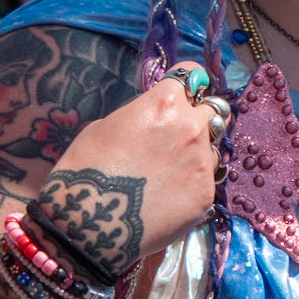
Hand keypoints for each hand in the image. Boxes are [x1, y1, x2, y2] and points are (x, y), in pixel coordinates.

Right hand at [40, 62, 220, 276]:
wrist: (90, 224)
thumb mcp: (105, 126)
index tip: (180, 94)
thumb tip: (155, 118)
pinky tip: (169, 196)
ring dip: (198, 153)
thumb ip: (141, 115)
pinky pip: (206, 180)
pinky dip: (192, 184)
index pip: (192, 74)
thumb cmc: (85, 170)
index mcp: (165, 104)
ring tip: (169, 172)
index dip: (185, 84)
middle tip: (179, 133)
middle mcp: (192, 128)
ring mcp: (204, 163)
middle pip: (213, 110)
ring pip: (213, 148)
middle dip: (199, 116)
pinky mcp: (206, 195)